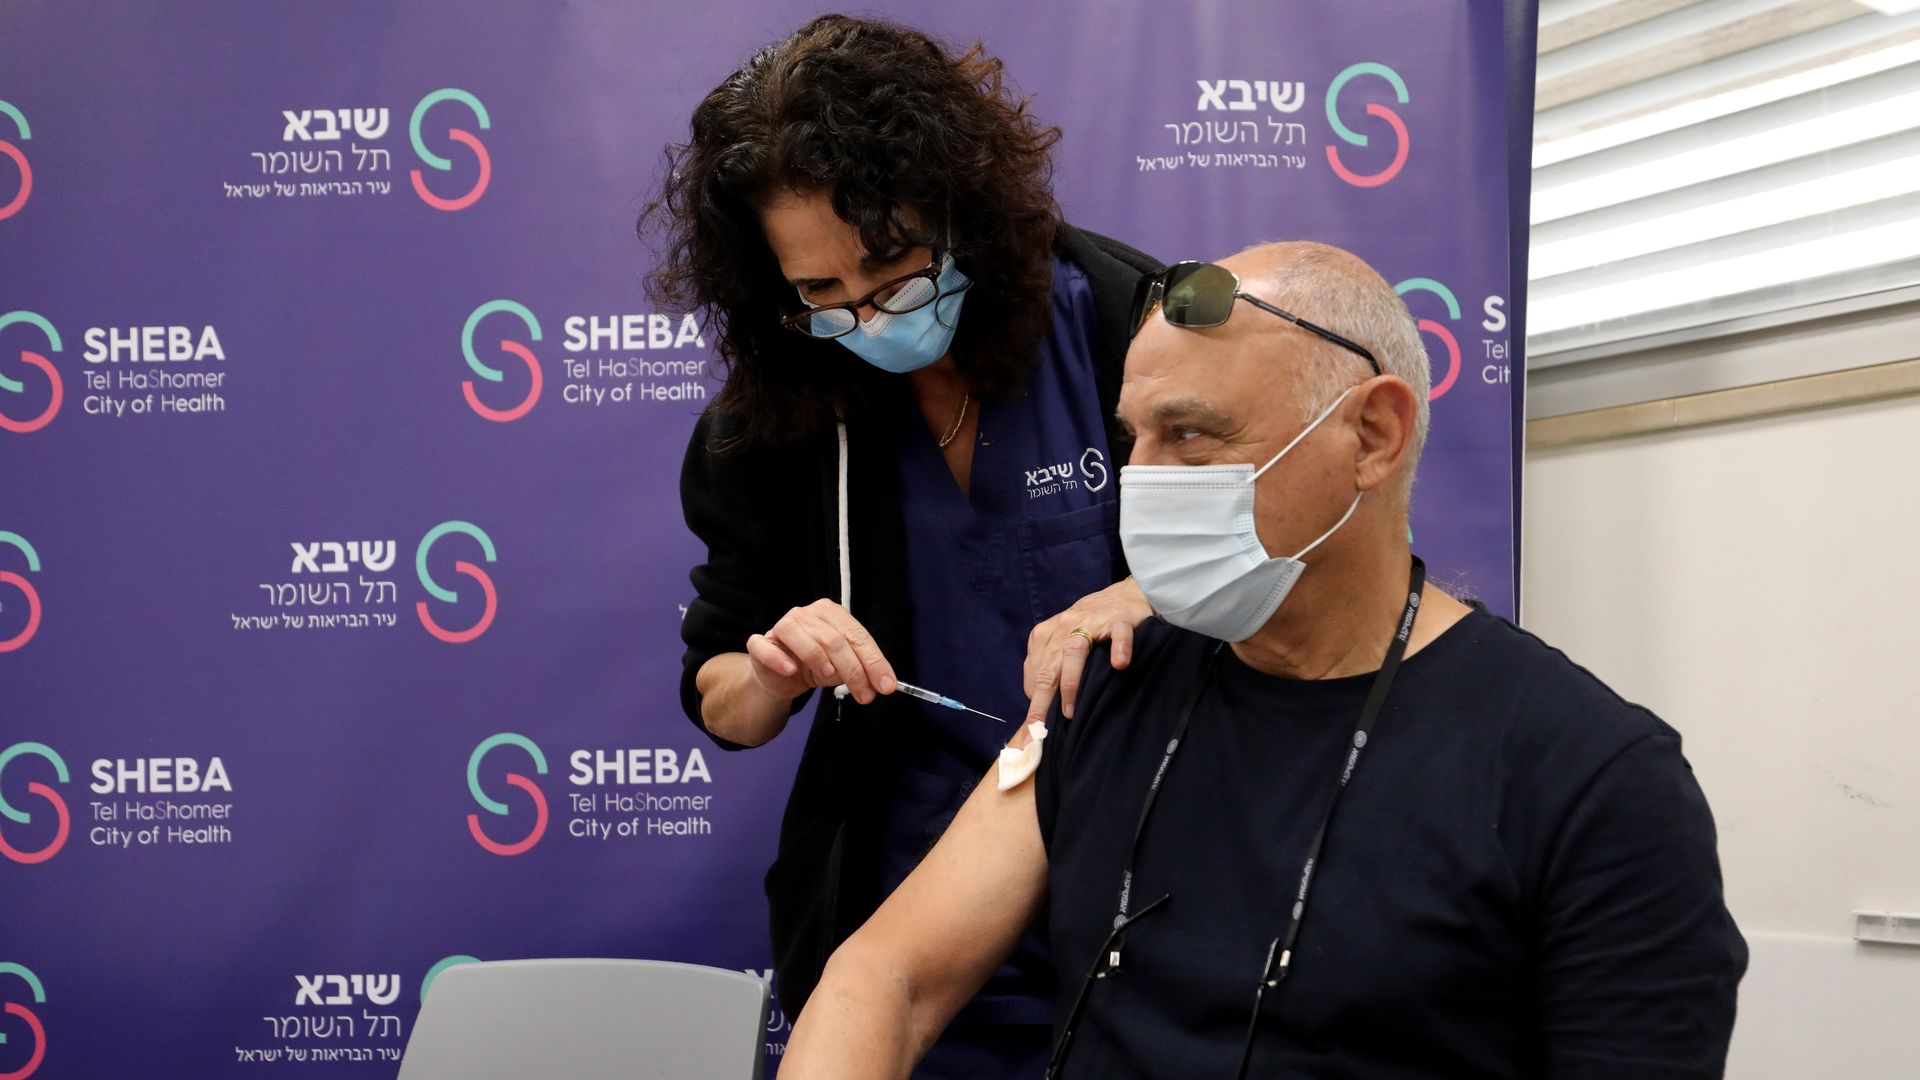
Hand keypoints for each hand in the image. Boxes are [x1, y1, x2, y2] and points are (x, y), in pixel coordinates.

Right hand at [745, 599, 897, 704]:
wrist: (780, 676)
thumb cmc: (814, 666)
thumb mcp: (842, 667)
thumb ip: (861, 669)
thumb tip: (882, 683)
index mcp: (831, 613)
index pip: (857, 636)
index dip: (874, 662)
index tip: (886, 685)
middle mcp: (807, 614)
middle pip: (835, 641)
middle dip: (854, 671)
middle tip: (865, 694)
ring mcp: (782, 626)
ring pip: (806, 641)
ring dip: (821, 661)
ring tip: (829, 677)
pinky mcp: (761, 643)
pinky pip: (767, 649)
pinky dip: (780, 660)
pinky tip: (791, 671)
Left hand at [1022, 578, 1153, 725]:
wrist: (1126, 594)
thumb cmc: (1093, 625)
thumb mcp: (1065, 640)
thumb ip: (1051, 665)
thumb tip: (1038, 704)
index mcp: (1049, 632)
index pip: (1035, 668)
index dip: (1032, 698)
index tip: (1030, 725)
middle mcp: (1066, 625)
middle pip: (1050, 665)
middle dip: (1042, 699)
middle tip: (1039, 727)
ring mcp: (1093, 620)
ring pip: (1075, 650)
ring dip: (1071, 682)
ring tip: (1070, 710)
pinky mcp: (1120, 618)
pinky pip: (1119, 633)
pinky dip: (1119, 647)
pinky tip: (1120, 665)